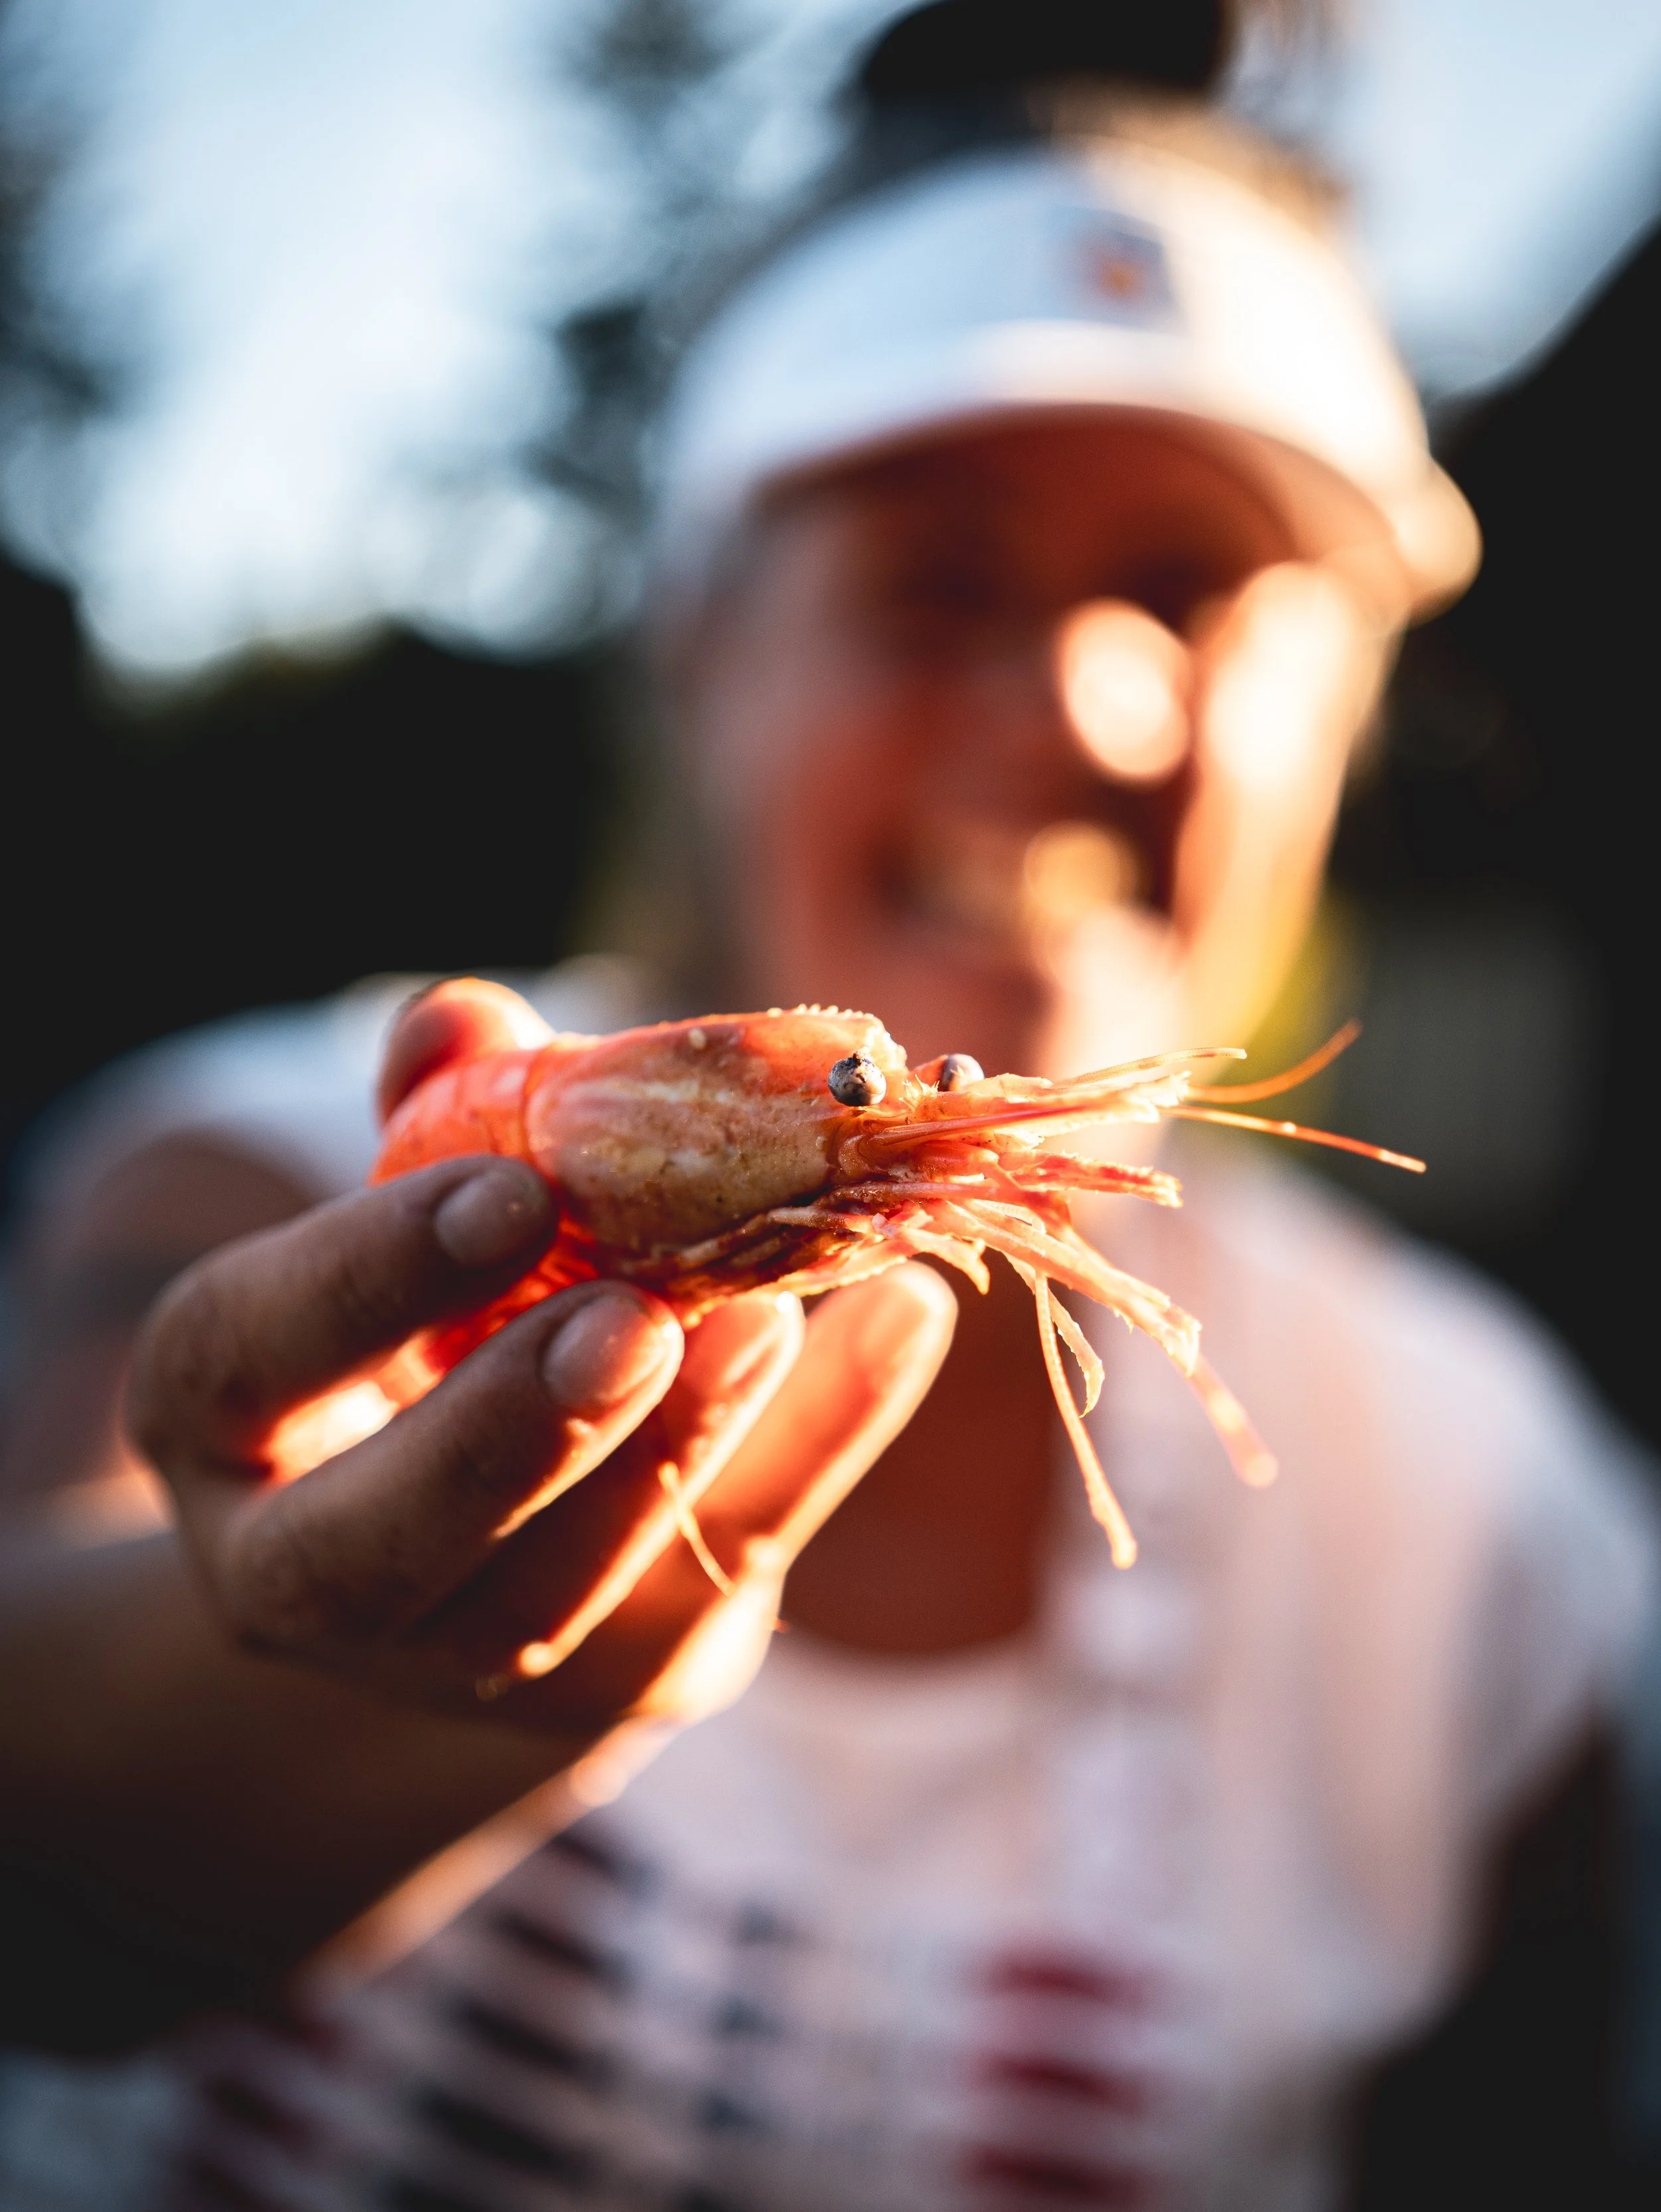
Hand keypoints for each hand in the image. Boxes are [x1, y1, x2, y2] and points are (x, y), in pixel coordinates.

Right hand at [129, 1156, 953, 1748]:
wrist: (469, 1542)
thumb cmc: (430, 1322)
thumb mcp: (410, 1219)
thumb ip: (433, 1113)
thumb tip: (463, 1016)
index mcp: (228, 1421)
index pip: (242, 1355)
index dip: (361, 1278)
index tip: (504, 1192)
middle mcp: (310, 1573)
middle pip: (375, 1547)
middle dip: (507, 1434)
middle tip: (633, 1320)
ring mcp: (461, 1657)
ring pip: (550, 1600)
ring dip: (671, 1454)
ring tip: (772, 1322)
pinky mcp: (624, 1674)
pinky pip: (720, 1576)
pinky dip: (821, 1450)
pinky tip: (899, 1322)